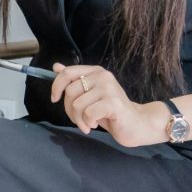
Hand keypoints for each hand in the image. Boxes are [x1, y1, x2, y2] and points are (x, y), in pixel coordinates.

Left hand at [50, 64, 166, 146]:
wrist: (137, 124)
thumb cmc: (111, 111)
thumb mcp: (90, 95)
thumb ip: (75, 81)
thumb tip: (56, 67)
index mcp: (96, 71)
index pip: (67, 73)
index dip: (56, 86)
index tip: (55, 99)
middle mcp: (102, 76)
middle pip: (70, 91)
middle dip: (69, 110)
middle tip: (79, 119)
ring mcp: (109, 88)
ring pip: (77, 104)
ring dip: (79, 120)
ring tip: (88, 124)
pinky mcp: (114, 103)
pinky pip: (88, 113)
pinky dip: (88, 123)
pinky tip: (95, 124)